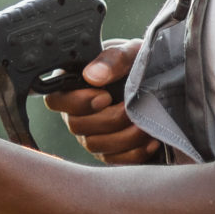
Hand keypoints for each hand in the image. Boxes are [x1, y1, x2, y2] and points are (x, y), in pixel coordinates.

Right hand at [43, 38, 159, 164]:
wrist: (159, 81)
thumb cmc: (137, 63)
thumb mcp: (129, 53)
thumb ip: (112, 59)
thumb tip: (92, 76)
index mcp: (71, 86)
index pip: (55, 100)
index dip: (77, 102)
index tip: (105, 96)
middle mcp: (75, 113)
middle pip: (76, 126)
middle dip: (108, 119)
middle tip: (130, 109)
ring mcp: (90, 134)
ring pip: (94, 145)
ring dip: (123, 137)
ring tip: (144, 125)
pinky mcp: (108, 151)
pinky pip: (114, 160)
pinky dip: (134, 152)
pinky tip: (151, 140)